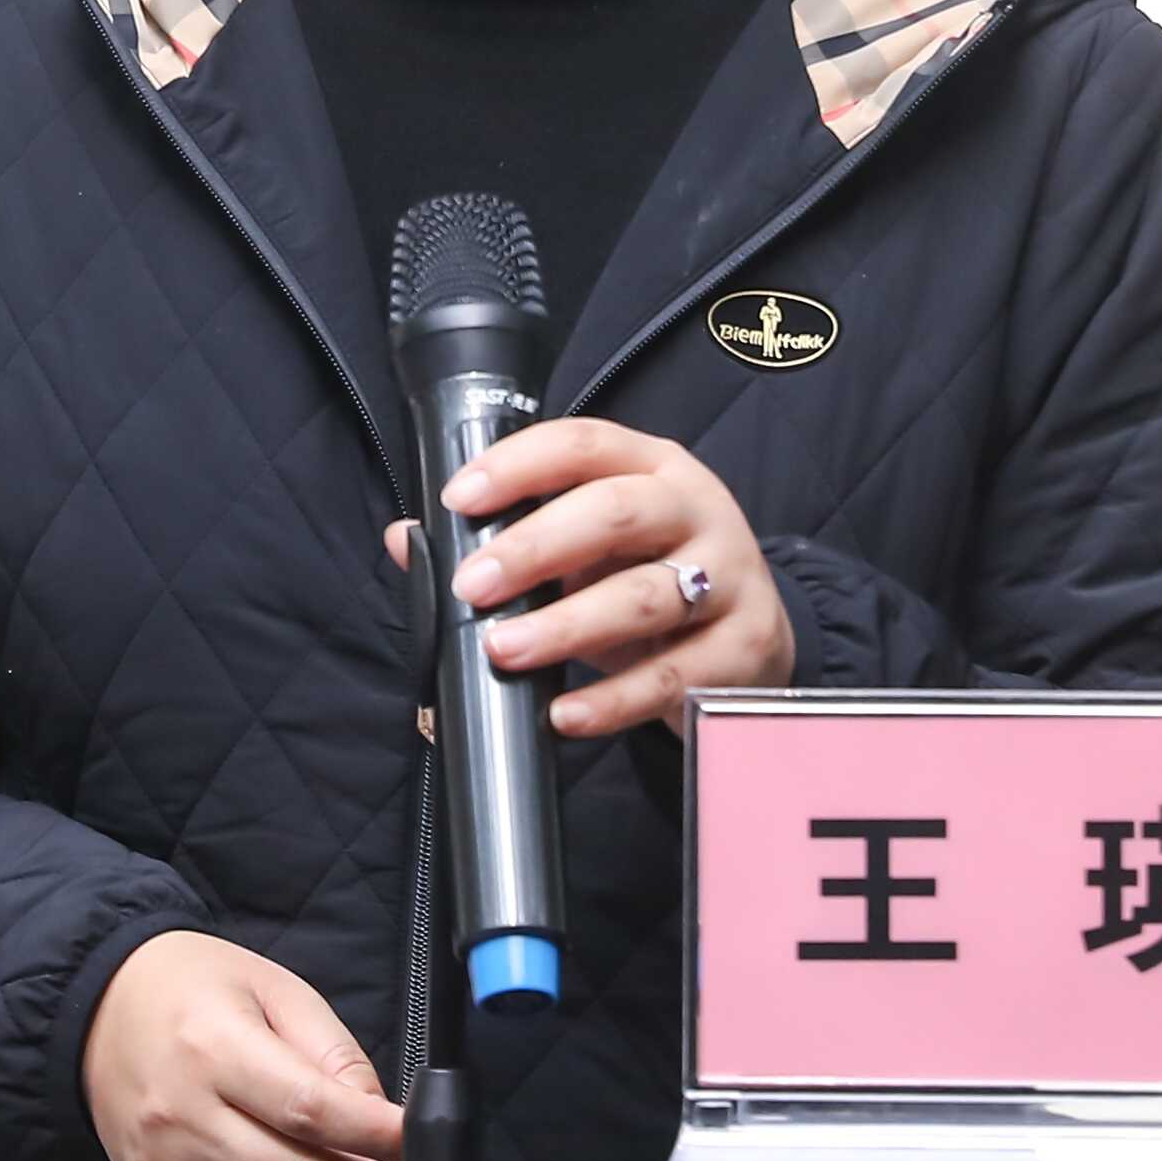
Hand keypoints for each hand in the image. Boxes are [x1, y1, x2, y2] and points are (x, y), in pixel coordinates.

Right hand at [82, 928, 404, 1160]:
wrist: (101, 1007)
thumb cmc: (190, 989)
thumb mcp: (274, 990)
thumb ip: (333, 1052)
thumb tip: (376, 1116)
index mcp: (214, 1047)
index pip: (310, 1109)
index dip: (374, 1134)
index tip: (410, 1140)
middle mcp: (183, 1112)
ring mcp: (163, 1160)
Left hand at [389, 415, 801, 738]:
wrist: (753, 642)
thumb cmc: (650, 576)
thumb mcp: (589, 548)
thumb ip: (503, 538)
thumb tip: (408, 542)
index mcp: (652, 467)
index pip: (583, 445)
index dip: (518, 465)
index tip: (459, 500)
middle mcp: (696, 510)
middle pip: (617, 512)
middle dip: (536, 547)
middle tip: (475, 586)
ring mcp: (730, 578)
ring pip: (645, 596)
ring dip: (566, 627)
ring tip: (505, 651)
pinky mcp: (745, 649)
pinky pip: (672, 677)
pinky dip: (612, 700)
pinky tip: (564, 715)